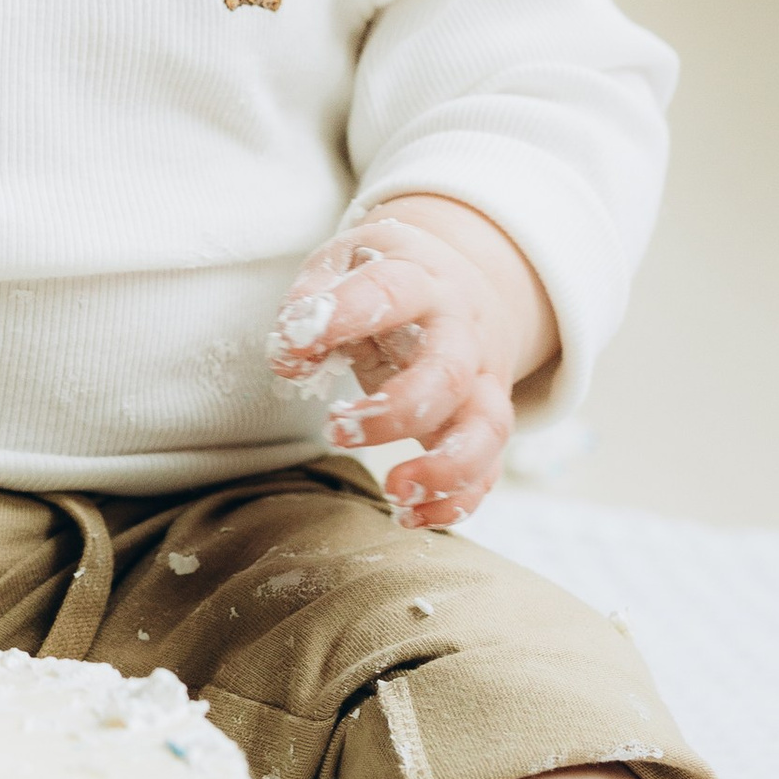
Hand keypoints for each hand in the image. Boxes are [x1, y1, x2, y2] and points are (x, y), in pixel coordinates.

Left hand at [265, 197, 558, 529]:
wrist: (462, 278)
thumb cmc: (385, 274)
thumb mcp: (345, 262)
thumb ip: (313, 299)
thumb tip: (290, 355)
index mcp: (420, 278)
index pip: (390, 292)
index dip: (343, 316)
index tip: (296, 344)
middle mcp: (463, 330)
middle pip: (450, 372)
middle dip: (397, 410)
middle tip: (337, 430)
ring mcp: (483, 378)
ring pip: (487, 428)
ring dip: (445, 468)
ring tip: (394, 492)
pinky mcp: (485, 422)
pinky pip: (488, 469)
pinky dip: (456, 501)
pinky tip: (409, 516)